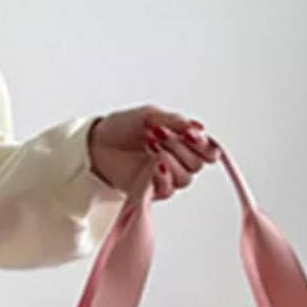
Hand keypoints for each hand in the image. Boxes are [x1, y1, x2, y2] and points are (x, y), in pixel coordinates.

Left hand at [87, 106, 219, 199]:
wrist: (98, 143)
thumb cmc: (121, 127)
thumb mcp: (150, 115)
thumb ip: (175, 122)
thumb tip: (199, 128)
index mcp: (182, 143)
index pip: (208, 152)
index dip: (206, 146)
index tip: (192, 135)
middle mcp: (177, 161)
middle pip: (198, 165)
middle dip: (181, 148)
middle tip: (159, 134)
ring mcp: (166, 177)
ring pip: (185, 179)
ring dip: (171, 159)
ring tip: (151, 144)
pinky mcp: (153, 191)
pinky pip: (169, 189)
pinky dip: (164, 176)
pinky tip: (154, 164)